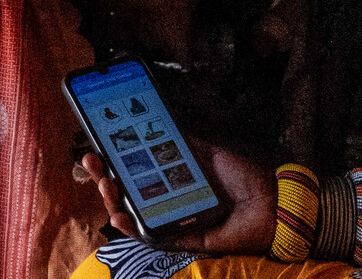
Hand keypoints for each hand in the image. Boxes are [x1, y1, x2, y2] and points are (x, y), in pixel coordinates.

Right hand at [80, 139, 276, 254]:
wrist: (271, 203)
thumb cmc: (245, 179)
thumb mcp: (211, 153)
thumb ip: (185, 143)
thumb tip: (160, 122)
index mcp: (176, 179)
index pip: (138, 170)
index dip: (116, 160)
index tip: (98, 146)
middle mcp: (171, 200)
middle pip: (129, 191)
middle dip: (106, 176)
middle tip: (91, 161)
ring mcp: (173, 220)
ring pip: (133, 213)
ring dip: (113, 199)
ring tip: (104, 182)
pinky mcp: (181, 239)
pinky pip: (151, 235)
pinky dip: (132, 227)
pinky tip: (118, 214)